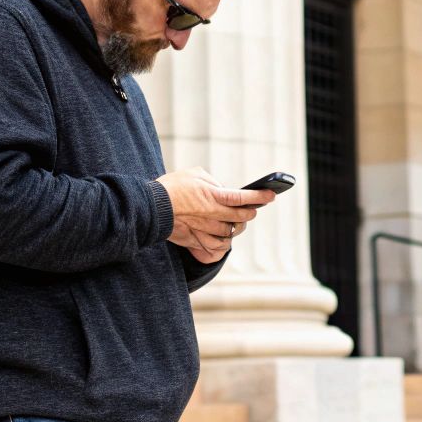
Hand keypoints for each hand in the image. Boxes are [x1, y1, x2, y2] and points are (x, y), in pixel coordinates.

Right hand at [157, 168, 273, 260]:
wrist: (150, 207)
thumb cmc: (171, 187)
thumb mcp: (195, 175)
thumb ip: (213, 183)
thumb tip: (223, 189)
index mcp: (214, 196)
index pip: (243, 197)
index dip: (260, 196)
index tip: (271, 195)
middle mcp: (213, 214)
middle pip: (241, 218)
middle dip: (250, 213)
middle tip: (253, 209)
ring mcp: (206, 229)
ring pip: (231, 233)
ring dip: (236, 227)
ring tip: (236, 220)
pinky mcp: (197, 239)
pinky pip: (217, 245)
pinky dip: (222, 241)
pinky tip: (222, 234)